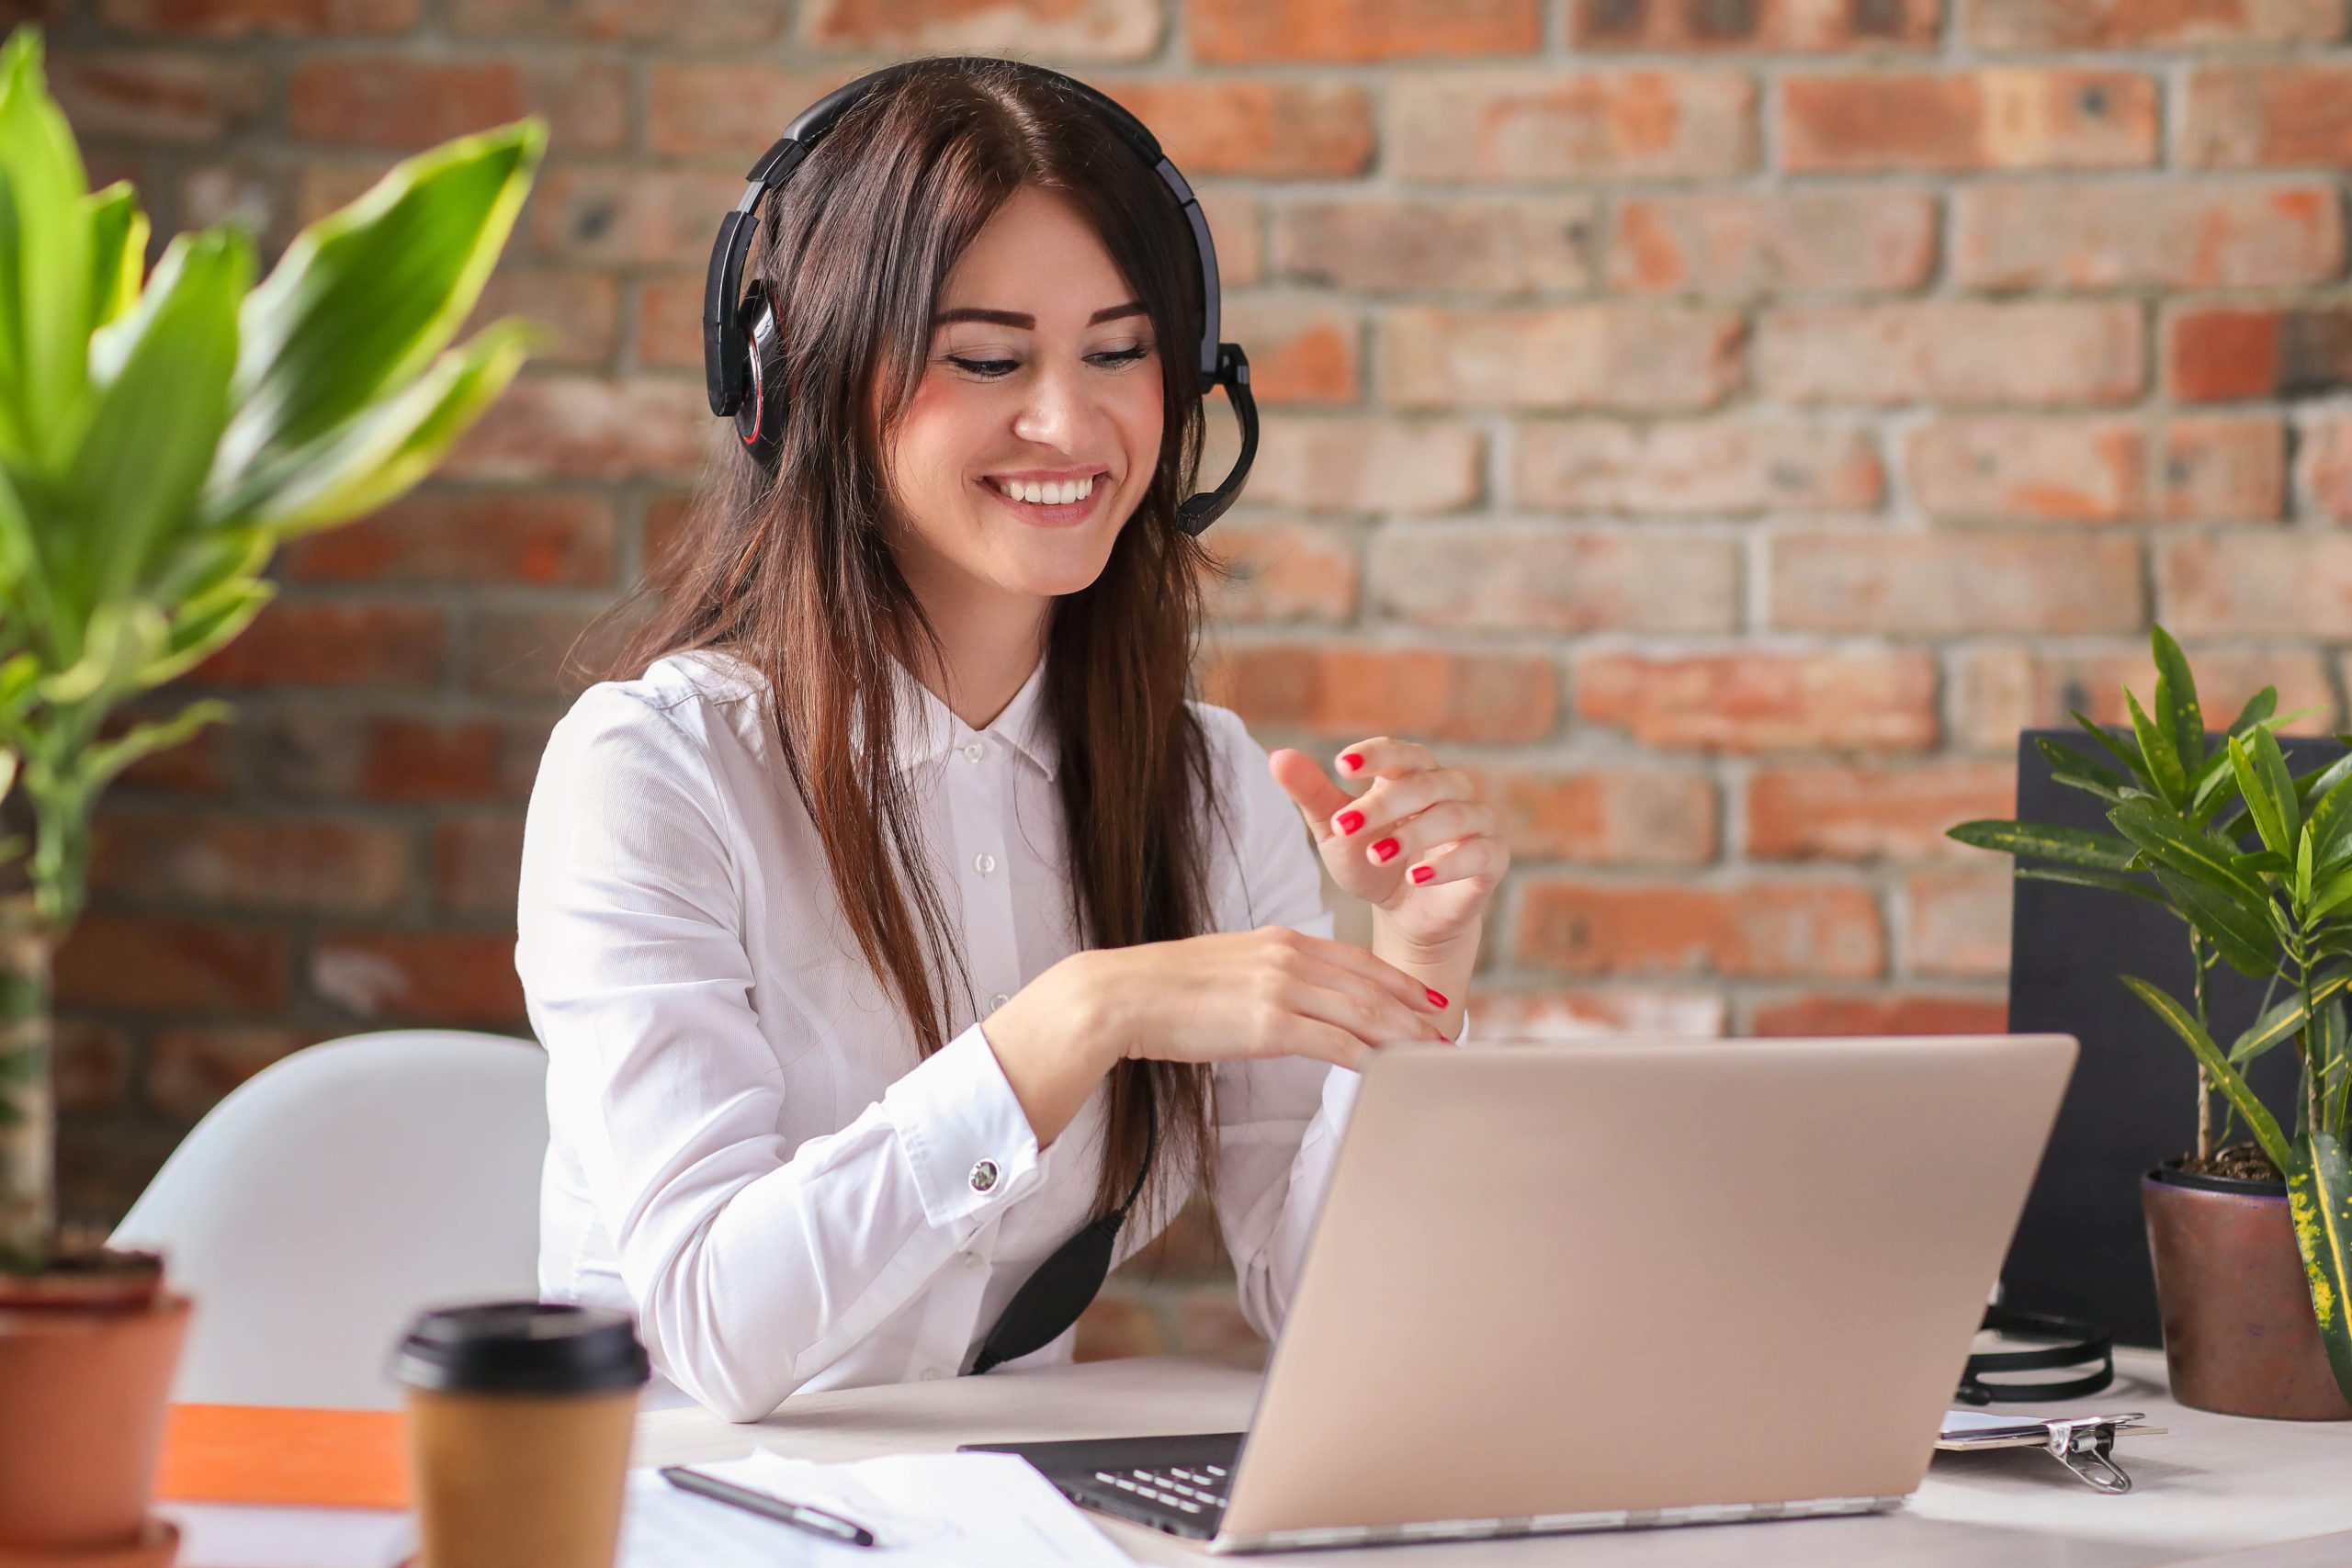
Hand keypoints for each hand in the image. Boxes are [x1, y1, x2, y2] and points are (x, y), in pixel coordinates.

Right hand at [993, 927, 1450, 1101]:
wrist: (1121, 995)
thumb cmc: (1165, 990)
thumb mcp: (1228, 967)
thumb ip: (1268, 976)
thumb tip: (1290, 1003)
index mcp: (1281, 940)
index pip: (1357, 960)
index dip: (1399, 983)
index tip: (1427, 1001)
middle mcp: (1288, 957)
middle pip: (1370, 987)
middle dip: (1414, 1013)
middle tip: (1448, 1034)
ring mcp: (1280, 988)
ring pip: (1361, 1014)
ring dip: (1403, 1038)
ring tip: (1432, 1056)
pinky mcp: (1267, 1024)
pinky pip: (1332, 1043)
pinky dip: (1367, 1057)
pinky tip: (1388, 1071)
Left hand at [1270, 736, 1507, 952]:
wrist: (1404, 916)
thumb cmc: (1371, 863)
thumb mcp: (1336, 831)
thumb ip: (1312, 793)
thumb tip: (1277, 756)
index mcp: (1412, 773)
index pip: (1399, 752)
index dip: (1374, 754)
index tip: (1341, 765)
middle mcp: (1450, 790)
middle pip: (1425, 782)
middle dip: (1384, 803)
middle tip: (1346, 825)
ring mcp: (1476, 822)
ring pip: (1454, 815)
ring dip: (1413, 833)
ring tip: (1377, 855)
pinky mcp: (1491, 859)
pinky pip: (1481, 853)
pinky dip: (1449, 864)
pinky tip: (1417, 877)